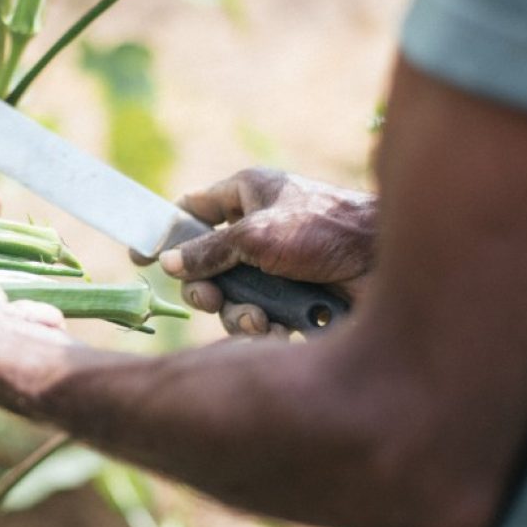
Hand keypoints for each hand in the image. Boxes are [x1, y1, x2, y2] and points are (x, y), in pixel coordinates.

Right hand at [156, 168, 376, 335]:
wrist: (387, 264)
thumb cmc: (326, 231)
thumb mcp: (258, 235)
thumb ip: (210, 249)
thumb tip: (168, 264)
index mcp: (249, 195)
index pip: (194, 208)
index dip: (166, 231)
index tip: (139, 254)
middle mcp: (258, 230)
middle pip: (207, 265)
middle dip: (206, 289)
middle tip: (209, 300)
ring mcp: (276, 267)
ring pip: (232, 298)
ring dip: (240, 314)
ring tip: (261, 321)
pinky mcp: (293, 298)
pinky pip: (261, 317)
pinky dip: (266, 327)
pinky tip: (281, 331)